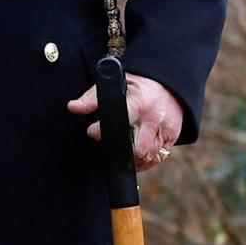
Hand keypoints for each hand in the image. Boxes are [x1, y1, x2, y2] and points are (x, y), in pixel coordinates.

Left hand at [67, 73, 182, 171]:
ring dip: (132, 158)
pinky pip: (157, 157)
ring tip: (121, 149)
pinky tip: (134, 154)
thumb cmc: (138, 85)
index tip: (92, 132)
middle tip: (108, 144)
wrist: (169, 84)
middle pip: (138, 148)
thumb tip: (73, 107)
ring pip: (147, 156)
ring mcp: (166, 128)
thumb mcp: (116, 85)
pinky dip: (144, 160)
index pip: (123, 119)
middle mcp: (155, 117)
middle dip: (120, 150)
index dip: (104, 130)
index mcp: (140, 102)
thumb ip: (93, 98)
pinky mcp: (172, 137)